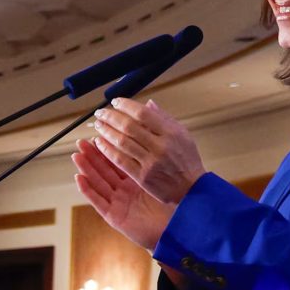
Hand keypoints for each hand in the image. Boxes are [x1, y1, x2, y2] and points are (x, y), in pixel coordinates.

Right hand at [71, 140, 176, 255]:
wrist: (178, 229)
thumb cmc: (174, 207)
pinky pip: (98, 201)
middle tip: (81, 142)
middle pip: (104, 171)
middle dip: (92, 156)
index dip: (107, 149)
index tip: (98, 134)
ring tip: (76, 155)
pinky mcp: (114, 217)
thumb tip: (154, 140)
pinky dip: (88, 190)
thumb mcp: (163, 180)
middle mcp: (125, 192)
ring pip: (98, 183)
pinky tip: (79, 178)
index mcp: (136, 181)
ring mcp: (118, 203)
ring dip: (86, 169)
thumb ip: (153, 161)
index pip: (118, 162)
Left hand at [88, 97, 202, 208]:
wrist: (191, 188)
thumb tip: (148, 103)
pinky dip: (108, 150)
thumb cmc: (186, 159)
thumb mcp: (182, 134)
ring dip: (106, 132)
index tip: (115, 102)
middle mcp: (160, 146)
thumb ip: (164, 118)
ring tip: (98, 126)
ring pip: (122, 143)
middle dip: (111, 117)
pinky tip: (100, 143)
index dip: (126, 106)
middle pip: (129, 127)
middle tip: (101, 113)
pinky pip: (120, 160)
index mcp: (171, 132)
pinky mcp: (142, 177)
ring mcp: (150, 162)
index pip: (143, 114)